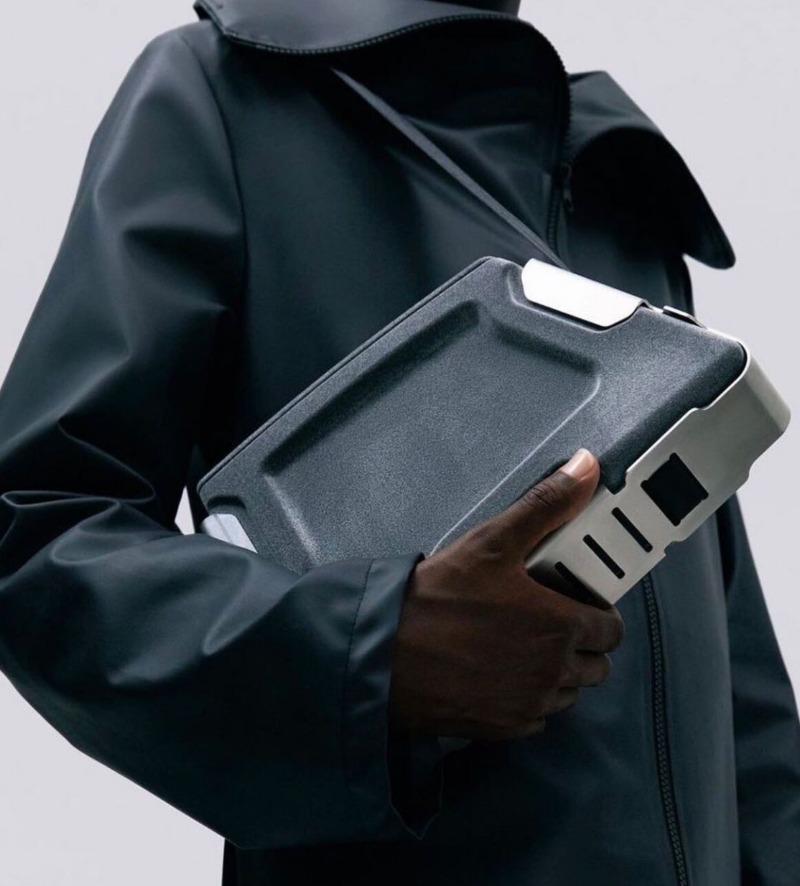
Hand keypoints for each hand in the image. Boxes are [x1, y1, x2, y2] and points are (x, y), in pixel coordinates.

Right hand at [388, 448, 623, 740]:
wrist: (385, 655)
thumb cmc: (438, 598)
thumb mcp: (492, 541)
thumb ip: (545, 505)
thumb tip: (586, 468)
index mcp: (561, 625)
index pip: (612, 629)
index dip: (597, 612)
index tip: (574, 602)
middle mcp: (555, 672)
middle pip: (596, 665)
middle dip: (581, 644)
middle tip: (546, 621)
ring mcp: (529, 704)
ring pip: (568, 692)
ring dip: (556, 673)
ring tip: (520, 646)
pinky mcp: (504, 729)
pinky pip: (536, 717)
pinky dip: (527, 698)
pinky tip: (498, 674)